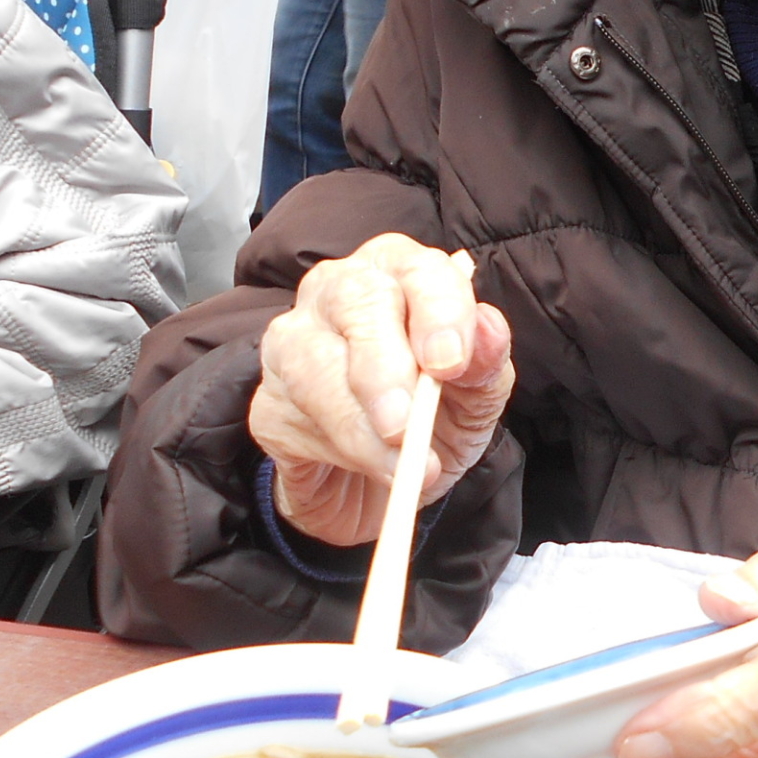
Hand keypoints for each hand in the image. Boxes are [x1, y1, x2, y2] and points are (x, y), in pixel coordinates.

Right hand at [249, 235, 515, 546]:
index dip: (437, 311)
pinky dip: (336, 451)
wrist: (380, 489)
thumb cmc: (434, 419)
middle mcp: (337, 292)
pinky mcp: (266, 402)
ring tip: (400, 465)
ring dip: (361, 425)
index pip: (417, 268)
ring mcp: (291, 342)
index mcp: (399, 275)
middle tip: (406, 424)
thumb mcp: (476, 400)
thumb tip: (490, 328)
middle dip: (383, 366)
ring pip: (312, 363)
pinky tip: (363, 466)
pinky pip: (291, 418)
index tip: (449, 363)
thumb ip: (485, 366)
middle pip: (353, 298)